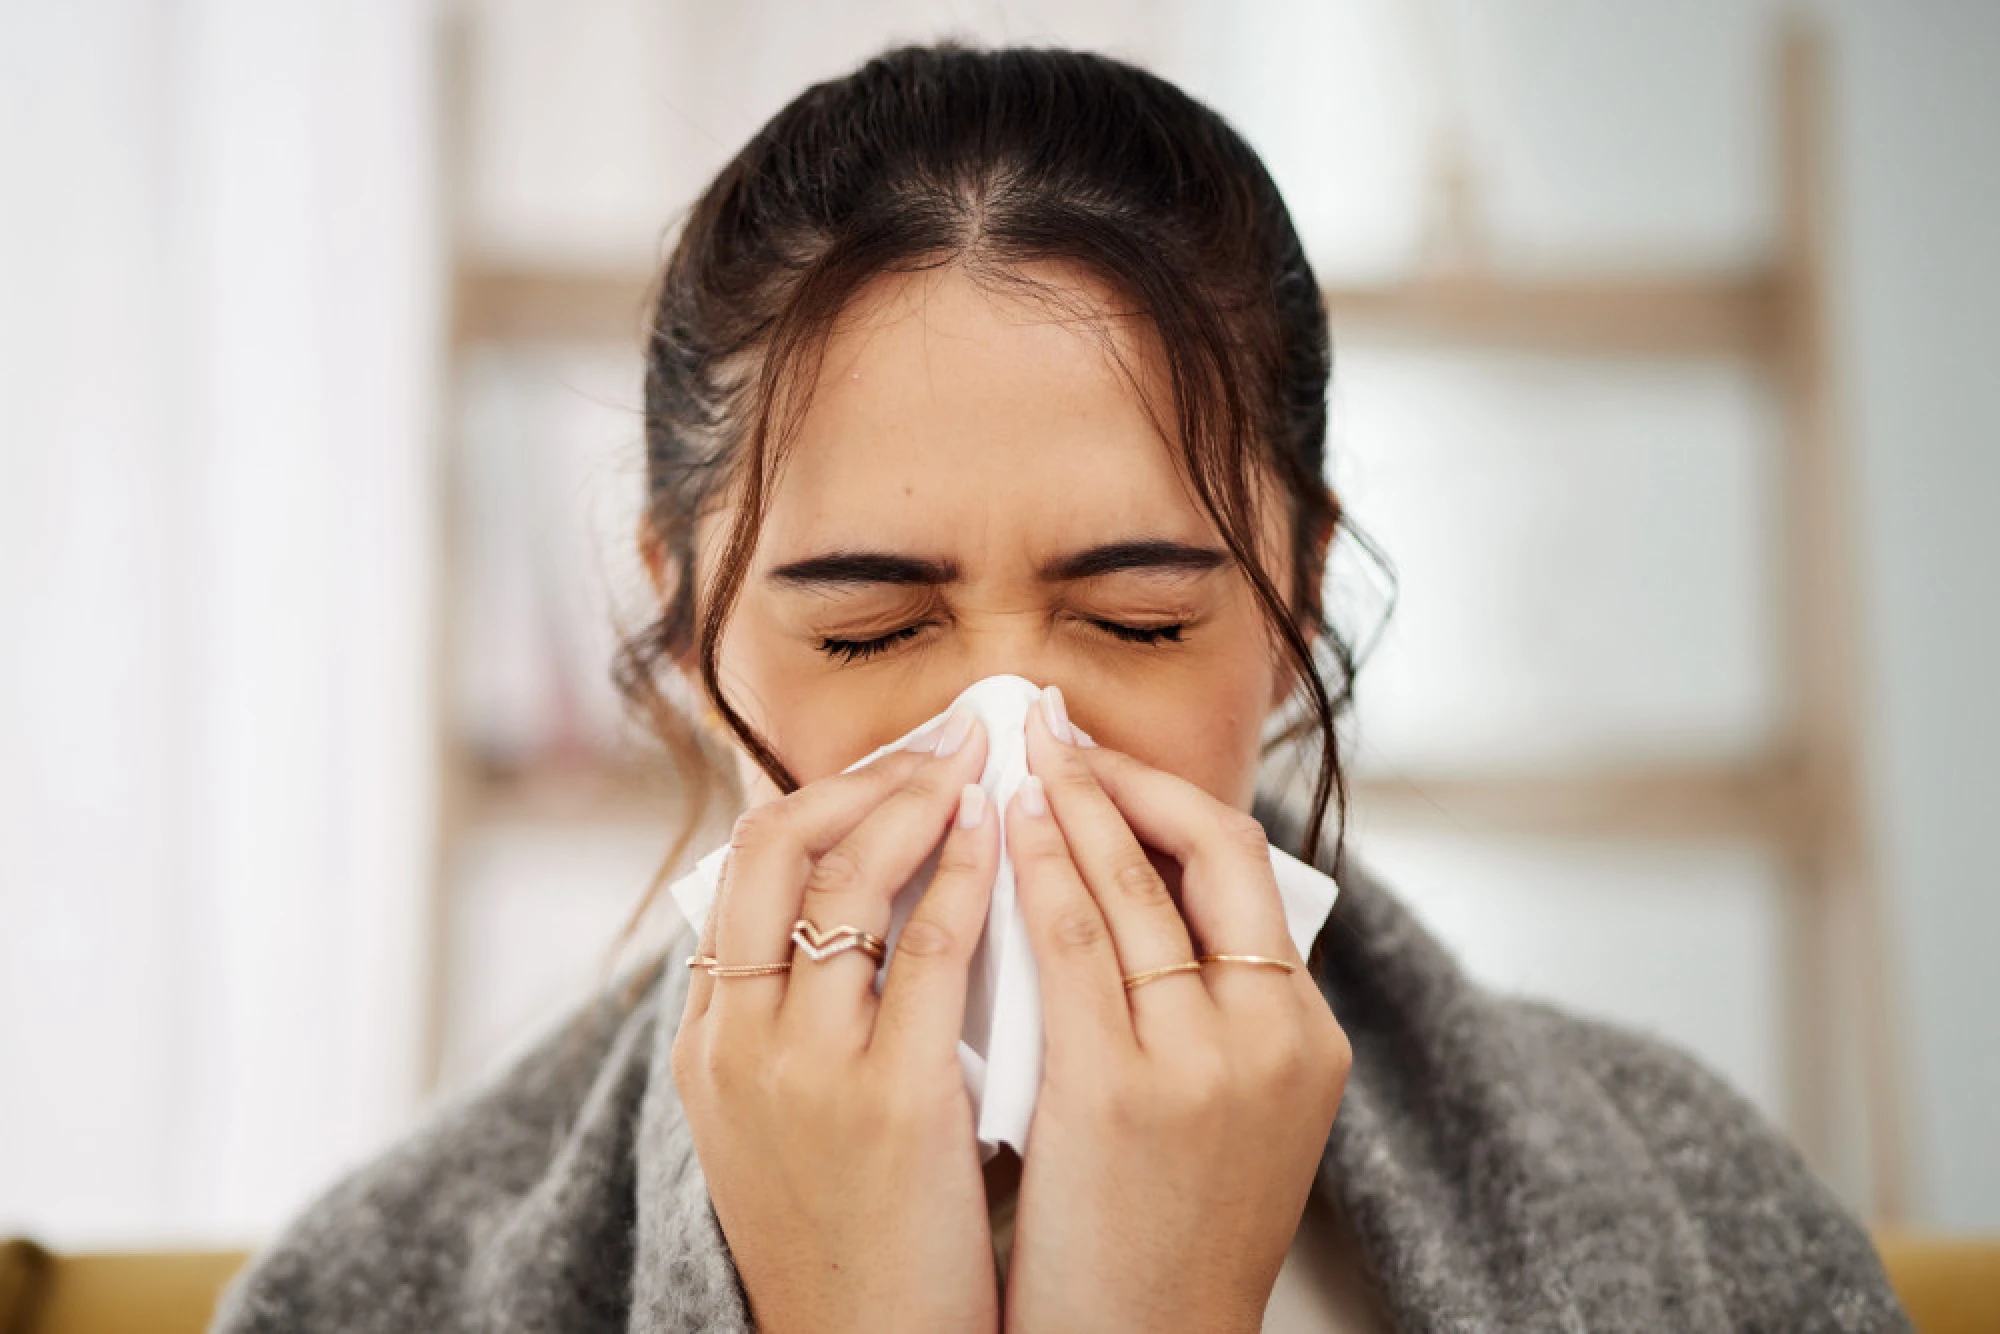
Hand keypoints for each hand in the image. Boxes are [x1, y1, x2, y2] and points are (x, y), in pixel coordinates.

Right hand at [670, 701, 1002, 1333]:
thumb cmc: (851, 1238)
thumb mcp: (787, 1122)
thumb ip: (811, 1019)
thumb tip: (879, 911)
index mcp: (706, 1042)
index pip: (743, 871)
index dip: (823, 798)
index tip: (892, 765)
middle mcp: (735, 1041)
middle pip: (775, 846)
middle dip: (865, 774)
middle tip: (943, 740)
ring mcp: (802, 1069)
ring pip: (847, 879)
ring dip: (919, 800)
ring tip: (979, 765)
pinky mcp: (885, 1101)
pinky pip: (928, 949)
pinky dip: (964, 874)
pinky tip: (1003, 837)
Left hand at [1000, 689, 1350, 1333]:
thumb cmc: (1163, 1236)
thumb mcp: (1224, 1115)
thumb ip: (1200, 1010)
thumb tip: (1133, 898)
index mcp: (1306, 1036)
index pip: (1249, 868)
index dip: (1170, 796)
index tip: (1105, 761)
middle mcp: (1275, 1036)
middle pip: (1211, 851)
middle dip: (1123, 777)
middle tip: (1054, 731)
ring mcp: (1206, 1064)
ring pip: (1137, 886)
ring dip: (1074, 804)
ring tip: (1020, 760)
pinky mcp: (1124, 1093)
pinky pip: (1076, 946)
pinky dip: (1040, 873)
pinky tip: (1002, 833)